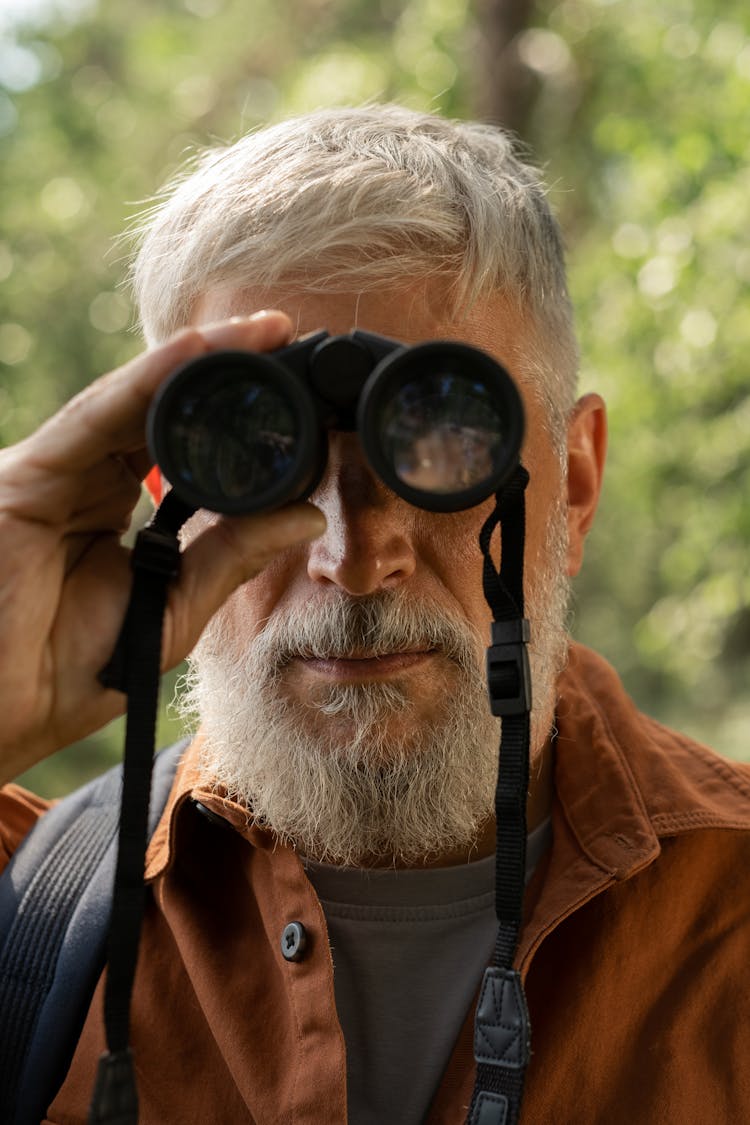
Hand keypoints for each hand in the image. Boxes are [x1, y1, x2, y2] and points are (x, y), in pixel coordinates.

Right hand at [0, 311, 325, 782]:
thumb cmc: (67, 673)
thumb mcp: (172, 609)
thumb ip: (230, 558)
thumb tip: (305, 516)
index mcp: (114, 509)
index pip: (184, 449)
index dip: (240, 422)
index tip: (305, 402)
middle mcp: (85, 479)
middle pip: (162, 411)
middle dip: (227, 374)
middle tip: (290, 337)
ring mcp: (56, 472)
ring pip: (133, 401)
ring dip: (199, 360)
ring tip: (263, 330)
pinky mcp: (27, 474)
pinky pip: (95, 417)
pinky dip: (146, 381)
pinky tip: (196, 350)